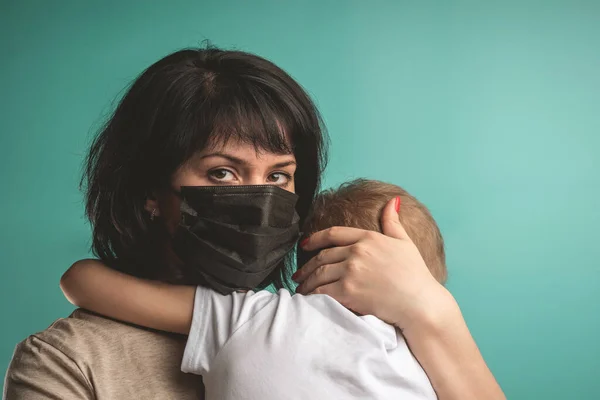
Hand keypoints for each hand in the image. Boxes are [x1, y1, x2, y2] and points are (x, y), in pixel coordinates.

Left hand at [293, 197, 450, 330]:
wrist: (420, 303)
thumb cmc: (416, 274)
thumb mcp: (404, 242)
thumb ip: (393, 222)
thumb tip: (393, 201)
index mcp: (368, 237)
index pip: (333, 233)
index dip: (315, 239)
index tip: (305, 245)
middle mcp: (357, 252)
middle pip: (323, 256)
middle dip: (307, 266)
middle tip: (298, 274)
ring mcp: (352, 271)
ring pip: (319, 274)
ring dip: (307, 282)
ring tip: (301, 289)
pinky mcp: (348, 291)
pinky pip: (322, 292)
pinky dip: (312, 296)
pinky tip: (308, 300)